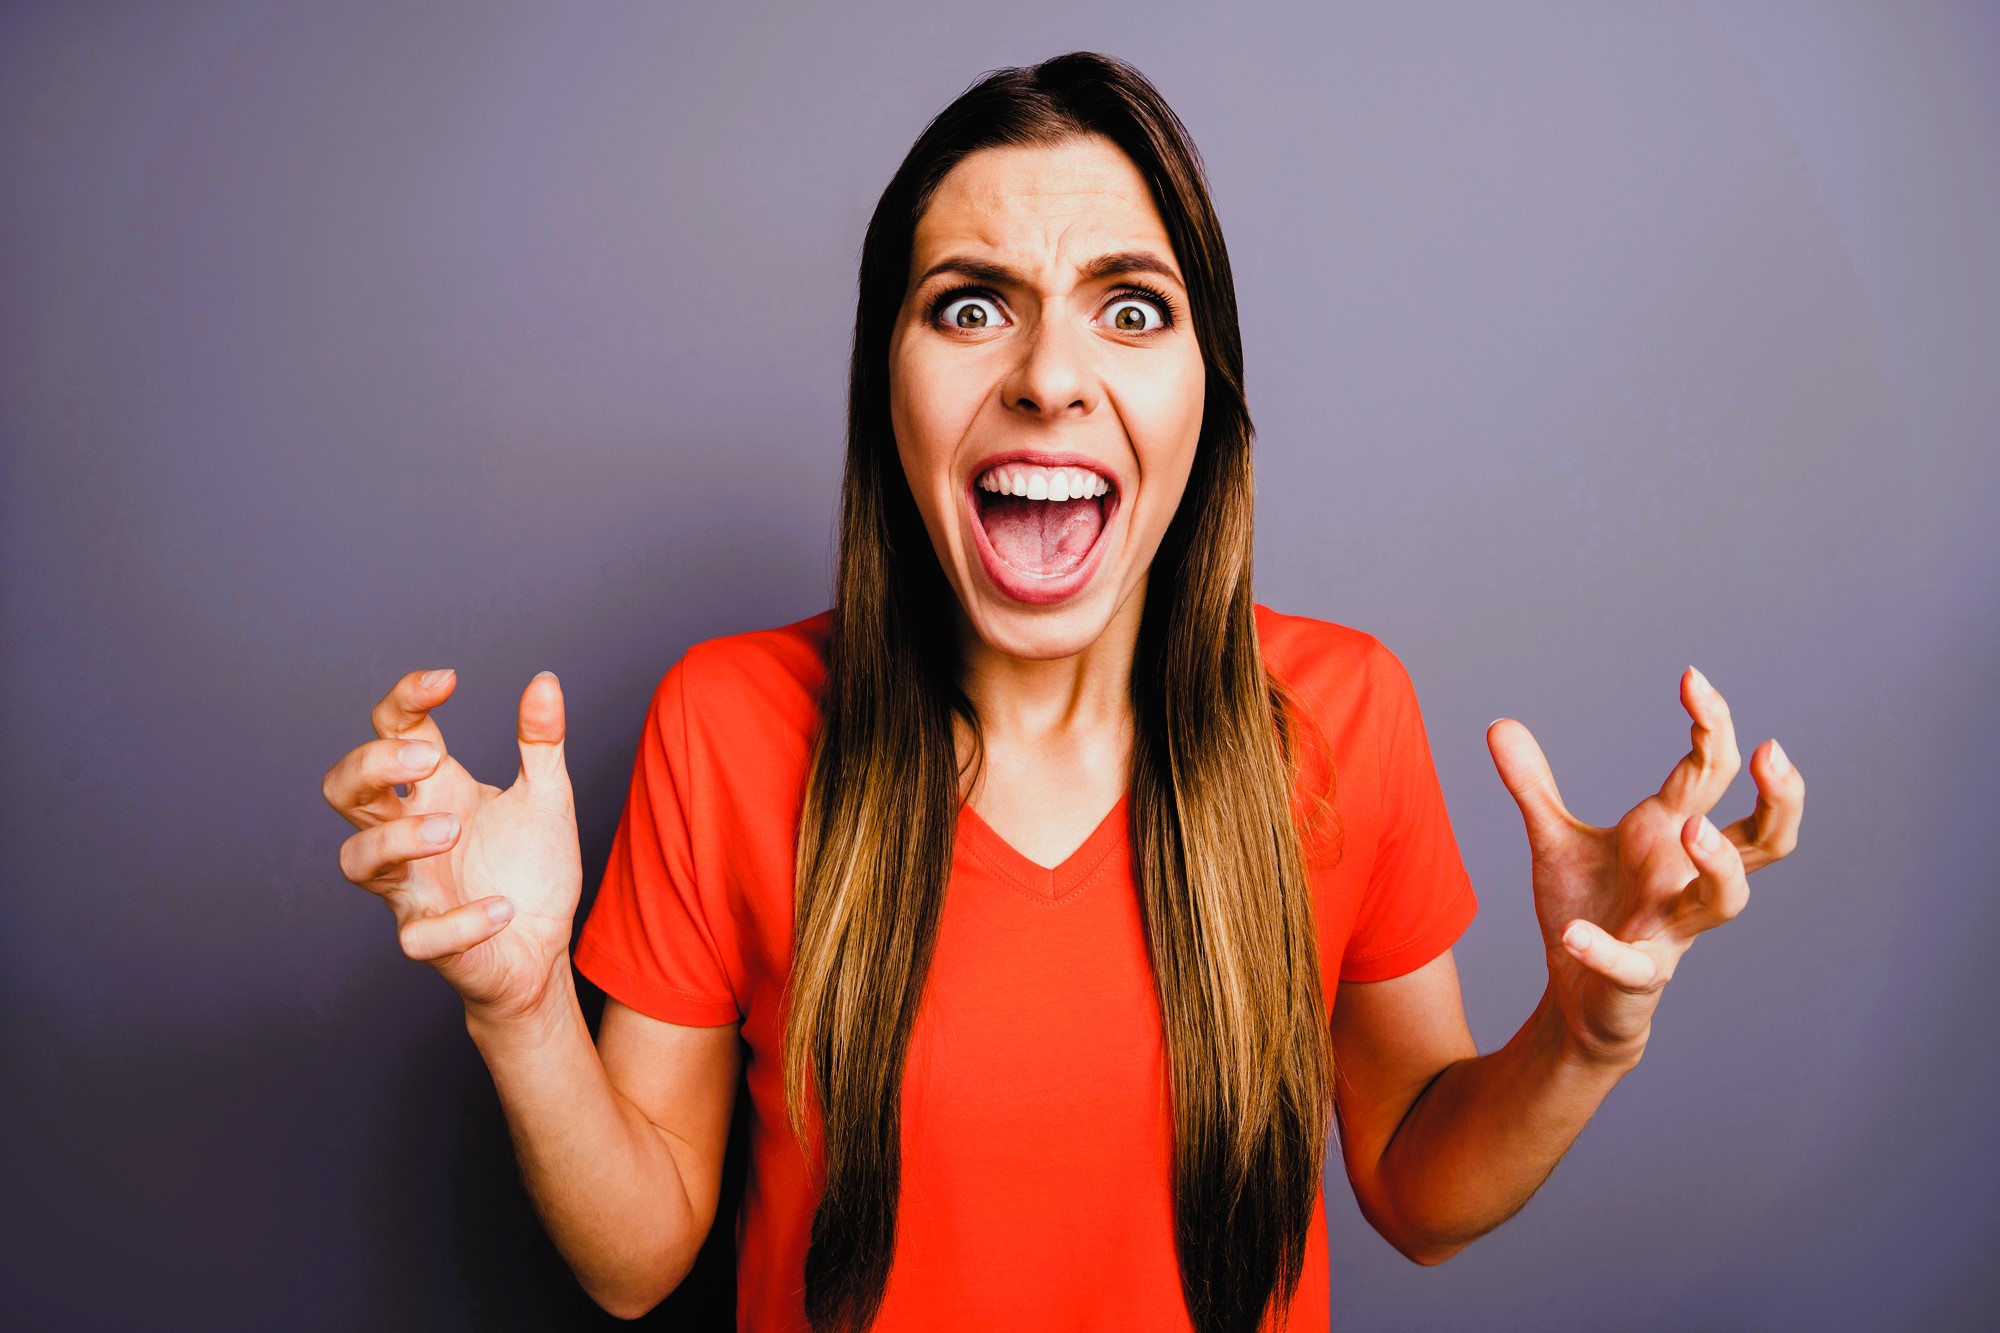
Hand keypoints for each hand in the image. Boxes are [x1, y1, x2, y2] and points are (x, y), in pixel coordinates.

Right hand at [321, 669, 582, 1021]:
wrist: (544, 949)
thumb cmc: (530, 869)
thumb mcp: (548, 796)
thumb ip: (542, 742)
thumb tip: (545, 680)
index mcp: (435, 791)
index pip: (392, 731)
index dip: (404, 699)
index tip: (447, 681)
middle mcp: (409, 835)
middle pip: (344, 790)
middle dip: (371, 764)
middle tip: (432, 759)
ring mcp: (412, 889)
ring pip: (357, 861)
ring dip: (398, 839)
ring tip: (452, 829)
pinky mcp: (429, 941)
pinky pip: (417, 935)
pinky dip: (458, 921)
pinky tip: (501, 907)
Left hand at [1487, 667, 1804, 1063]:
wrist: (1575, 998)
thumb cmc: (1587, 909)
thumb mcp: (1554, 841)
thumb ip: (1532, 786)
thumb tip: (1500, 724)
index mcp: (1669, 836)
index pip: (1713, 773)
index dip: (1712, 725)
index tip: (1692, 678)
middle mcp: (1685, 878)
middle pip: (1767, 839)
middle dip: (1779, 797)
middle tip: (1772, 751)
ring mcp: (1670, 929)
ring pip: (1728, 900)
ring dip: (1718, 863)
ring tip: (1690, 825)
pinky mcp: (1639, 976)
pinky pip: (1634, 964)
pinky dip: (1605, 949)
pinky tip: (1575, 935)